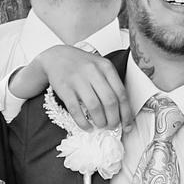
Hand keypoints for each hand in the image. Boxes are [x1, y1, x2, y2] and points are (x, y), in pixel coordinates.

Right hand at [10, 45, 130, 130]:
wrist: (56, 56)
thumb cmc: (82, 65)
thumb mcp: (100, 67)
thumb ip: (111, 84)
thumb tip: (122, 112)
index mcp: (106, 67)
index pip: (121, 94)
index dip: (126, 113)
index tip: (127, 125)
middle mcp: (93, 72)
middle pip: (110, 102)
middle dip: (114, 119)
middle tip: (112, 127)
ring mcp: (78, 80)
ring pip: (95, 107)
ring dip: (100, 121)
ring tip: (101, 125)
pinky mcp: (65, 88)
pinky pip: (76, 110)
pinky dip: (83, 122)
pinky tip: (87, 127)